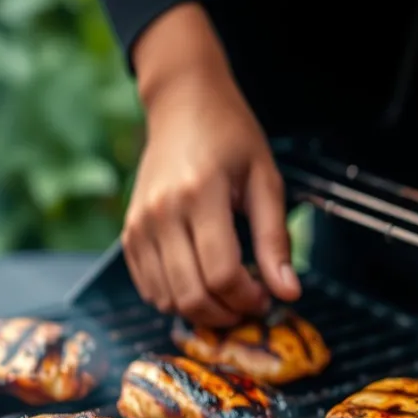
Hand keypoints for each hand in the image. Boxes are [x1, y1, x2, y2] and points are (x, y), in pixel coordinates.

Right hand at [121, 5, 301, 326]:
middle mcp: (162, 212)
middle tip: (249, 302)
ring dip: (201, 311)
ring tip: (226, 295)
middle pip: (192, 294)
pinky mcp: (128, 233)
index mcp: (200, 194)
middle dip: (227, 312)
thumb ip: (275, 239)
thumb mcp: (265, 179)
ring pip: (167, 299)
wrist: (182, 105)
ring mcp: (139, 224)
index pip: (222, 273)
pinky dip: (175, 300)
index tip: (266, 296)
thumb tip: (289, 292)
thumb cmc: (230, 136)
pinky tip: (199, 284)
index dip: (248, 298)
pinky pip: (148, 288)